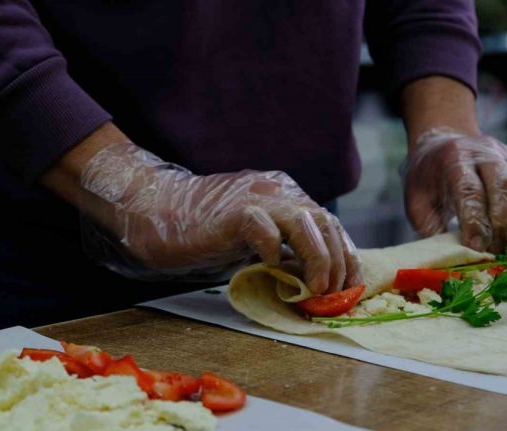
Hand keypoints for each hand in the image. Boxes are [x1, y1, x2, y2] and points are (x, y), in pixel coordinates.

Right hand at [79, 142, 360, 292]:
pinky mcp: (233, 212)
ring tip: (314, 289)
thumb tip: (313, 279)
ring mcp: (255, 198)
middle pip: (326, 221)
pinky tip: (271, 267)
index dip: (346, 255)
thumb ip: (284, 249)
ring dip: (318, 259)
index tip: (349, 286)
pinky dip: (274, 250)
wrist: (157, 211)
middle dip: (338, 262)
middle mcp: (276, 191)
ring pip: (306, 221)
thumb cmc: (204, 231)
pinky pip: (264, 228)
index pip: (330, 222)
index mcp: (284, 194)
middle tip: (334, 294)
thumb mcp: (255, 239)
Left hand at [403, 128, 506, 254]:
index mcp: (454, 158)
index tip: (477, 247)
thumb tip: (449, 256)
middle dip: (502, 227)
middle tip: (497, 255)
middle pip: (503, 189)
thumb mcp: (417, 200)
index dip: (475, 220)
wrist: (442, 146)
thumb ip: (429, 226)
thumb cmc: (427, 180)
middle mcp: (486, 154)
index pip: (470, 189)